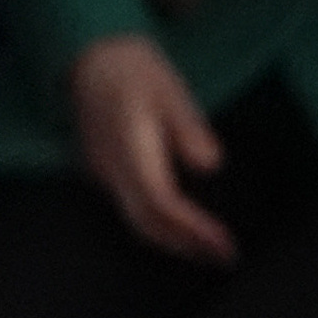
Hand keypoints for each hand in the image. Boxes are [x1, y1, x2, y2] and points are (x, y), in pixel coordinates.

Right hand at [68, 34, 235, 264]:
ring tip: (212, 252)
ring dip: (174, 241)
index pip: (159, 202)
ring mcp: (102, 172)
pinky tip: (183, 229)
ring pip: (136, 221)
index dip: (192, 229)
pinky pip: (131, 210)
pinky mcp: (104, 173)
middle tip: (227, 258)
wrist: (90, 59)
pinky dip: (160, 226)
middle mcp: (110, 167)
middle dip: (186, 245)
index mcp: (127, 146)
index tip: (226, 243)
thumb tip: (210, 164)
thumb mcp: (170, 89)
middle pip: (146, 222)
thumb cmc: (135, 71)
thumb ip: (189, 126)